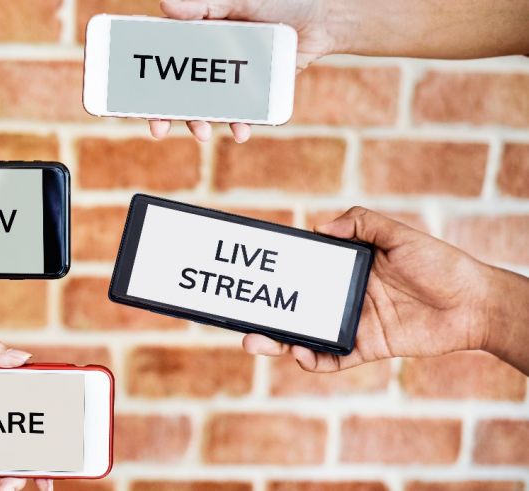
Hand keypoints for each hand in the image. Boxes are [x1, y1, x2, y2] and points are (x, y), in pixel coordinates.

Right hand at [149, 0, 341, 141]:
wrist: (323, 18)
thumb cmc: (281, 0)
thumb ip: (206, 4)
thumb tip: (167, 8)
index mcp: (196, 32)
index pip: (162, 57)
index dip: (144, 79)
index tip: (130, 98)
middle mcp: (209, 56)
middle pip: (178, 89)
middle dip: (166, 112)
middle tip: (158, 129)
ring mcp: (229, 75)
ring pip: (206, 105)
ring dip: (199, 122)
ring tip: (203, 134)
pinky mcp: (252, 90)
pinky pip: (239, 111)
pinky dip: (238, 123)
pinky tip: (240, 131)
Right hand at [242, 207, 494, 371]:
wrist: (473, 303)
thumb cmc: (439, 263)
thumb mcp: (398, 234)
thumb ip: (362, 222)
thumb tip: (320, 228)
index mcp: (346, 268)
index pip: (303, 273)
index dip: (279, 277)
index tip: (256, 276)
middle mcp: (343, 296)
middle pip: (295, 308)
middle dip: (266, 317)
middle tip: (243, 323)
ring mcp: (352, 323)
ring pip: (306, 335)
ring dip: (280, 341)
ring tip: (258, 342)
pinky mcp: (366, 347)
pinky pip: (333, 357)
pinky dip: (315, 360)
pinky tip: (301, 355)